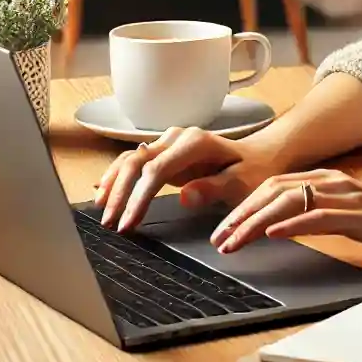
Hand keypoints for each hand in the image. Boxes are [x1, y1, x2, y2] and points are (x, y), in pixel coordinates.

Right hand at [92, 127, 284, 232]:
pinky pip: (135, 162)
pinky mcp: (165, 153)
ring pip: (131, 159)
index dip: (138, 197)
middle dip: (120, 193)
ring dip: (114, 185)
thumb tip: (184, 196)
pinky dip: (118, 176)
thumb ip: (214, 189)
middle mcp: (178, 138)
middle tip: (109, 223)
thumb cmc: (254, 172)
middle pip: (137, 162)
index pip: (156, 170)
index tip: (128, 223)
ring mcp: (169, 144)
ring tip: (101, 211)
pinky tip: (103, 190)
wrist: (260, 157)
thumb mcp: (243, 184)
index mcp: (195, 143)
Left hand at [210, 168, 361, 259]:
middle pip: (274, 190)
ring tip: (234, 241)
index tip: (222, 228)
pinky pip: (319, 216)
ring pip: (289, 201)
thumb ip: (320, 214)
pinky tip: (273, 233)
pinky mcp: (361, 214)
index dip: (243, 206)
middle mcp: (335, 181)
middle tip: (217, 238)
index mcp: (330, 180)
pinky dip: (292, 223)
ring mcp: (348, 196)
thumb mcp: (350, 216)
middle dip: (240, 214)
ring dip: (255, 222)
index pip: (275, 186)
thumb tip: (283, 225)